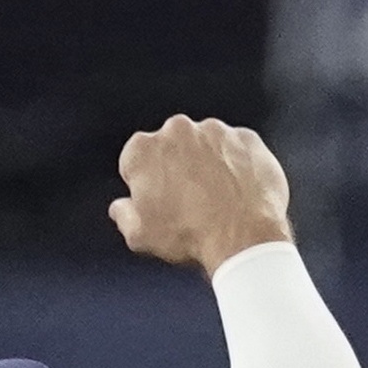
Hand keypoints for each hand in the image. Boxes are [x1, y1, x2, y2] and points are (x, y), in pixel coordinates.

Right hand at [109, 115, 291, 274]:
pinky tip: (240, 193)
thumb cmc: (189, 237)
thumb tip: (121, 207)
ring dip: (208, 165)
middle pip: (172, 148)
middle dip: (177, 168)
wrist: (245, 238)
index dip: (147, 187)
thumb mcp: (140, 236)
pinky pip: (237, 150)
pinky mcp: (246, 138)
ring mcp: (215, 130)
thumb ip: (123, 215)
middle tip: (191, 203)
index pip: (136, 162)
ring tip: (219, 201)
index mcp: (142, 149)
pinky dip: (238, 166)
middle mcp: (176, 129)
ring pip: (206, 145)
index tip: (160, 204)